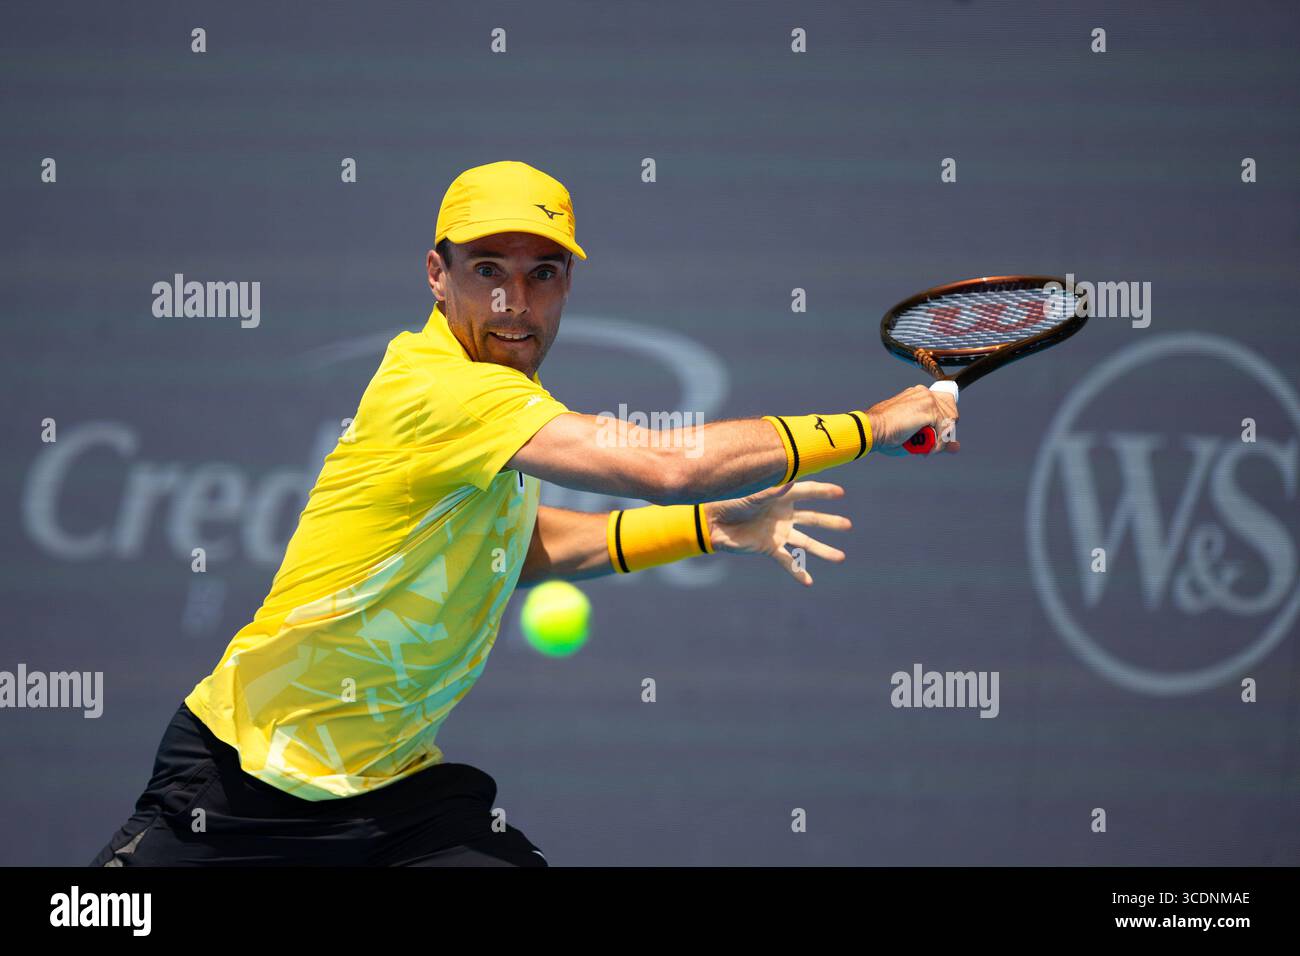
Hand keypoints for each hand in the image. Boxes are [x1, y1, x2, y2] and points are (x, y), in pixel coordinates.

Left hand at [705, 481, 850, 586]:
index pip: (807, 493)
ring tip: (841, 557)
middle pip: (812, 519)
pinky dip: (798, 572)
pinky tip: (809, 582)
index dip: (823, 492)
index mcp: (781, 497)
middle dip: (830, 522)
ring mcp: (779, 532)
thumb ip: (772, 491)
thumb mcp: (752, 494)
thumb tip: (792, 482)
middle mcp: (784, 515)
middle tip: (848, 525)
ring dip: (823, 550)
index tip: (840, 493)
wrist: (712, 522)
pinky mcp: (770, 547)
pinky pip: (787, 561)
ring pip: (805, 542)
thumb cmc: (730, 501)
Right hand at [865, 384, 959, 455]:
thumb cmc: (886, 433)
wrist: (871, 430)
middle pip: (952, 416)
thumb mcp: (914, 436)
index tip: (935, 436)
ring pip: (949, 424)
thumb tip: (956, 448)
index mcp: (918, 394)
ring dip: (938, 440)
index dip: (944, 425)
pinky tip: (922, 447)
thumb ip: (937, 439)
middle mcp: (925, 393)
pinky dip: (936, 444)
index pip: (946, 407)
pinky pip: (944, 432)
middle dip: (943, 433)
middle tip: (927, 443)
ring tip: (921, 446)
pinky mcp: (929, 411)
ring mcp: (928, 400)